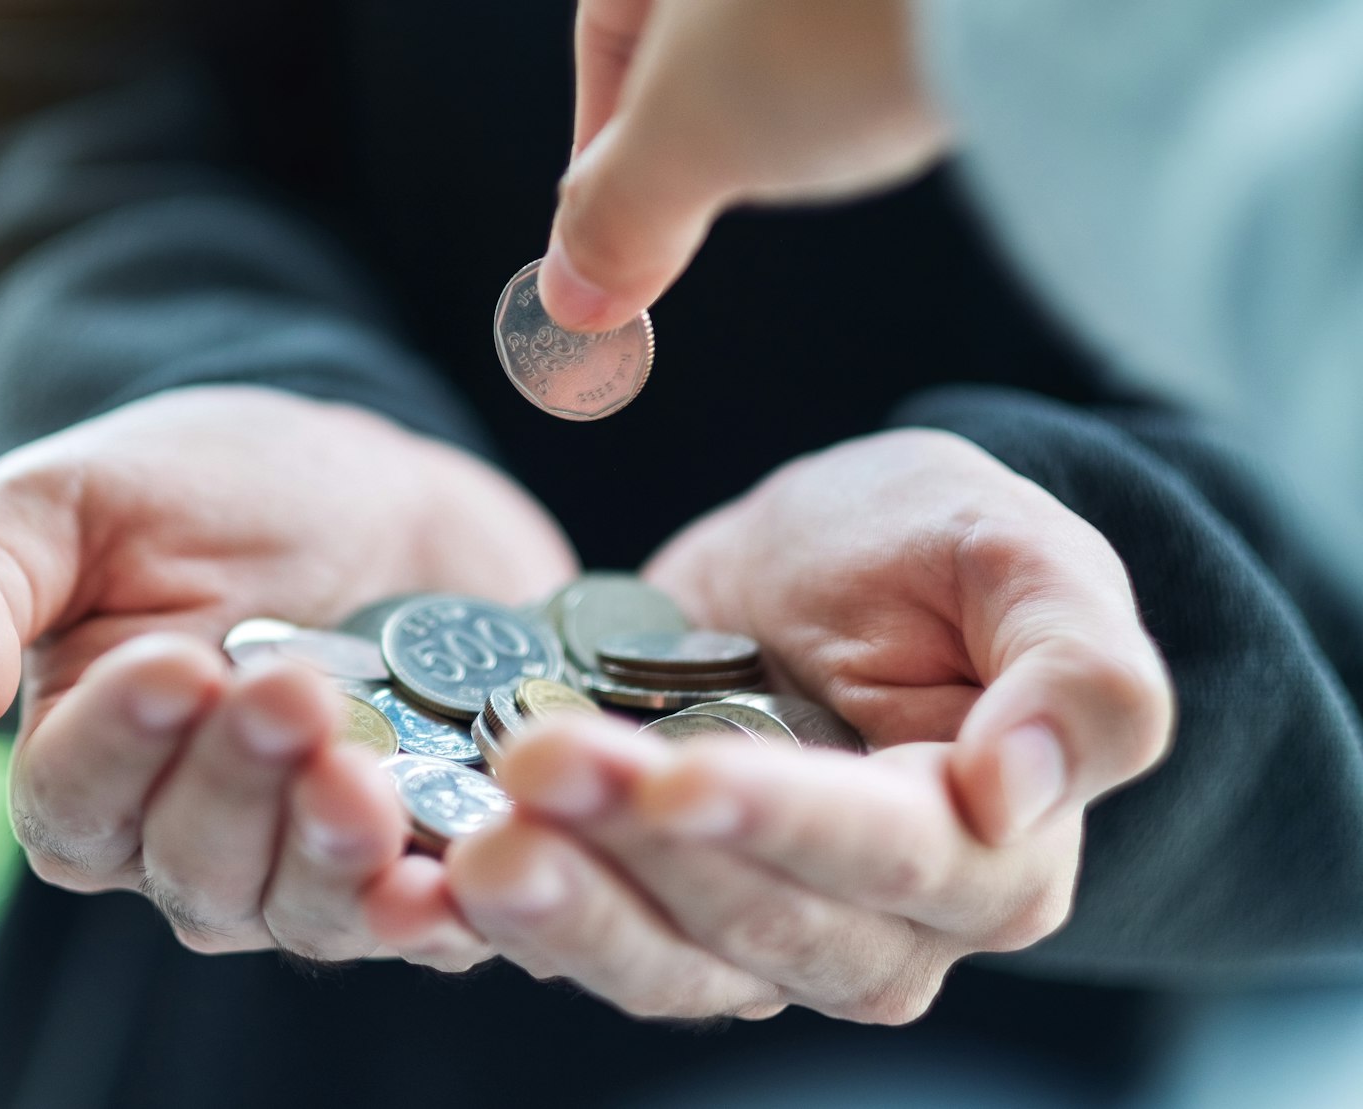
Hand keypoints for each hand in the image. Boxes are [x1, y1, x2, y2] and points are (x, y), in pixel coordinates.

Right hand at [0, 386, 574, 960]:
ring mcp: (305, 861)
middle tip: (288, 692)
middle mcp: (185, 839)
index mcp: (85, 761)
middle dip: (241, 784)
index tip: (174, 665)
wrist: (358, 482)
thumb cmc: (193, 489)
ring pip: (300, 908)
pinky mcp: (420, 858)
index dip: (120, 748)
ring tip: (363, 776)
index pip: (74, 800)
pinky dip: (438, 915)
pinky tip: (451, 881)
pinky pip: (424, 924)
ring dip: (330, 852)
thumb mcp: (64, 502)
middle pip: (193, 866)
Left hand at [408, 429, 1174, 1021]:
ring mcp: (762, 936)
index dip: (783, 821)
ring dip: (567, 909)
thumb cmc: (936, 551)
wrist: (832, 569)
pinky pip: (588, 946)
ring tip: (474, 843)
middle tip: (535, 764)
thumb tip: (1023, 787)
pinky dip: (516, 922)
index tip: (683, 772)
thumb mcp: (1018, 553)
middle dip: (640, 850)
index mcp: (991, 851)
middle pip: (760, 925)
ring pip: (666, 961)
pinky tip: (436, 874)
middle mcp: (883, 928)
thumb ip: (1076, 667)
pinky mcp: (659, 915)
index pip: (888, 858)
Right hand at [539, 0, 1143, 330]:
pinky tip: (939, 69)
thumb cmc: (832, 9)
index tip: (630, 213)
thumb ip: (615, 217)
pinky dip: (929, 12)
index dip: (612, 133)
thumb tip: (577, 298)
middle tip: (738, 179)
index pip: (611, 7)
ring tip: (853, 119)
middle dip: (726, 86)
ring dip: (827, 46)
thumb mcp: (683, 144)